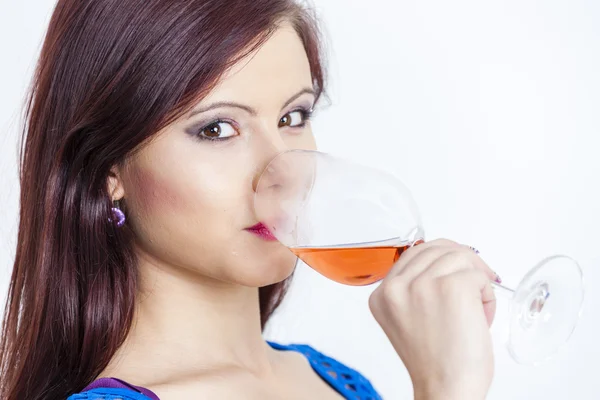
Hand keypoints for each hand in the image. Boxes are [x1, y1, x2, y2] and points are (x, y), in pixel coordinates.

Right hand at [368, 239, 497, 399]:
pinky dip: (487, 294)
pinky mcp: (452, 287)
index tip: (458, 269)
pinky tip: (481, 316)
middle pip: (437, 248)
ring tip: (476, 309)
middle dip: (463, 262)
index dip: (442, 258)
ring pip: (459, 257)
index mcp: (382, 294)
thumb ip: (413, 290)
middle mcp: (396, 286)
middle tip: (479, 280)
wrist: (446, 389)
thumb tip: (443, 262)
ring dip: (476, 279)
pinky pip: (477, 275)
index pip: (413, 254)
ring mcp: (422, 284)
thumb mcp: (407, 319)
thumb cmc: (435, 363)